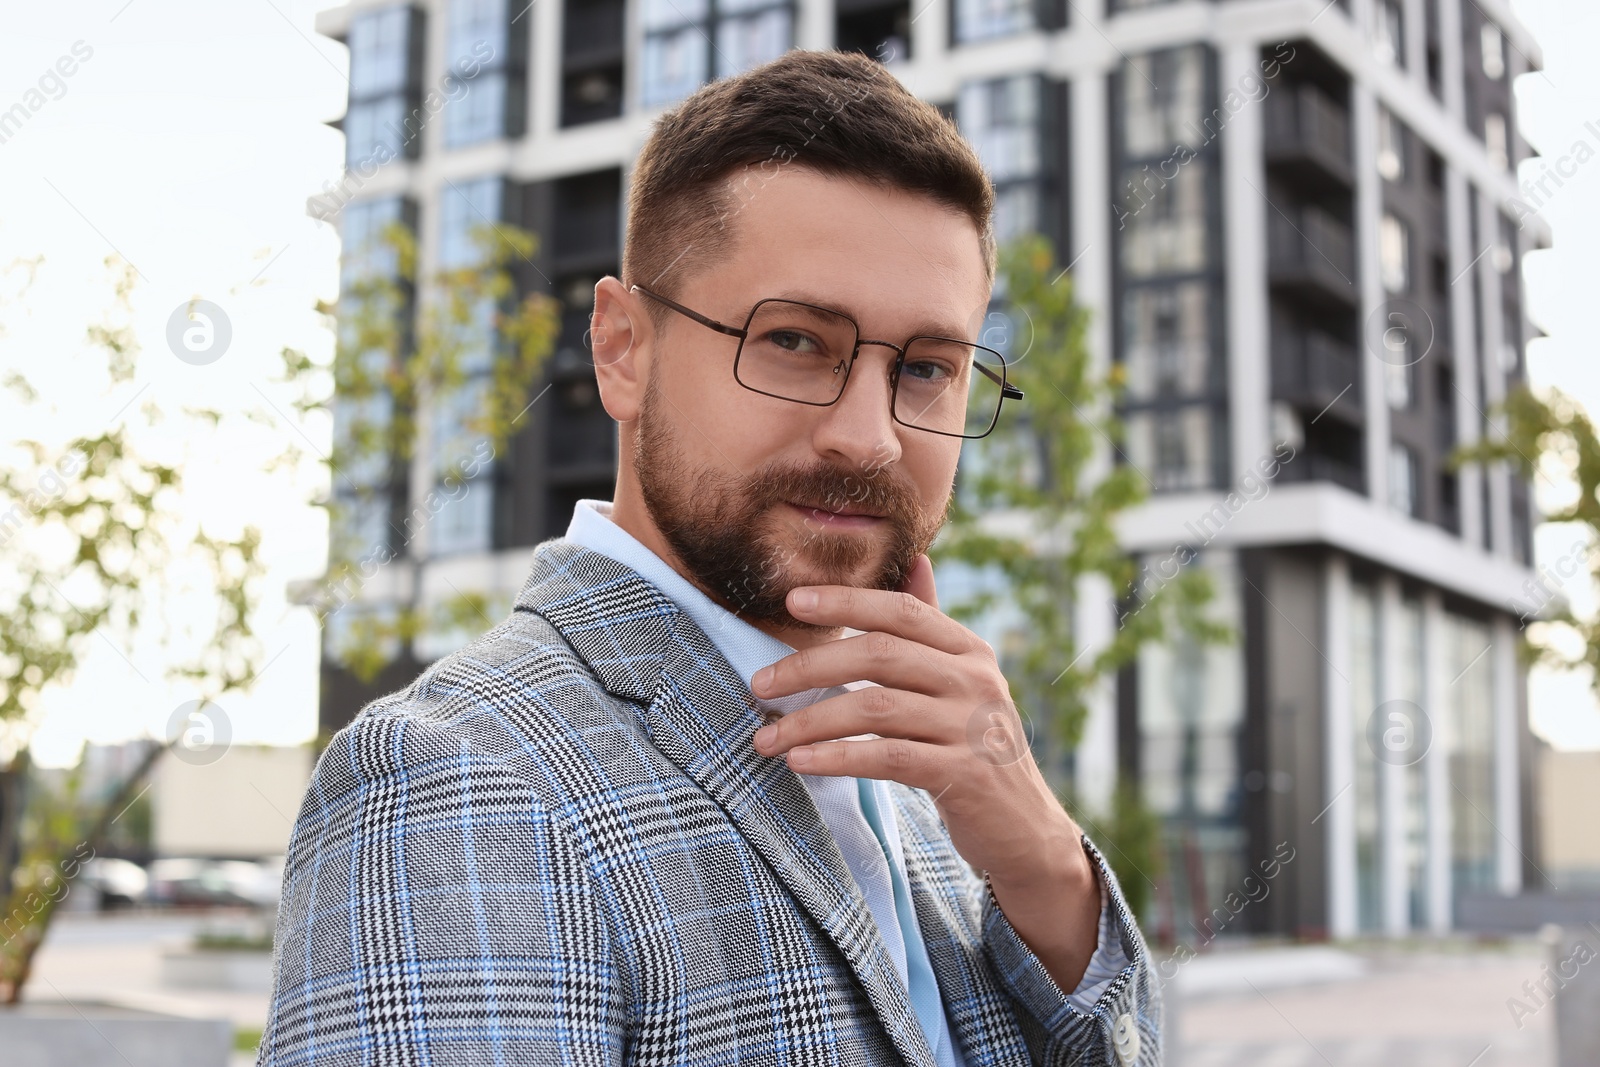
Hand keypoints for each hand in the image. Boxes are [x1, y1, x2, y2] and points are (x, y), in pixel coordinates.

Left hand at [749, 554, 1102, 990]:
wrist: (1024, 828)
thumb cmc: (975, 747)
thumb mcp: (961, 682)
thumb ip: (932, 627)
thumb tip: (916, 559)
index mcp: (969, 650)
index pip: (900, 611)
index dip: (846, 601)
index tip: (791, 602)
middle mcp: (975, 679)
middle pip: (878, 654)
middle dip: (809, 665)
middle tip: (759, 684)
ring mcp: (972, 726)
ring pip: (875, 707)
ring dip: (810, 721)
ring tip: (764, 738)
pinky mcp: (964, 774)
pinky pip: (887, 757)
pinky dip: (837, 758)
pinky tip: (800, 763)